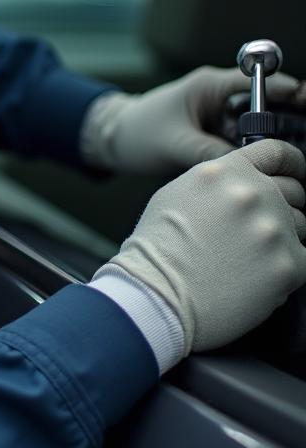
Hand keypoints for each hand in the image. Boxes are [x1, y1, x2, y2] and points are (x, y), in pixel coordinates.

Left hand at [81, 66, 301, 174]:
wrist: (113, 141)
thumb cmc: (137, 133)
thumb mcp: (175, 144)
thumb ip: (212, 154)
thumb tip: (248, 170)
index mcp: (209, 86)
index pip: (260, 82)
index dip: (288, 92)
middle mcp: (219, 98)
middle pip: (266, 107)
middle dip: (281, 127)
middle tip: (294, 150)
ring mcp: (219, 117)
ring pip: (257, 129)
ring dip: (265, 146)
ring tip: (277, 166)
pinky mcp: (216, 135)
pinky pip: (242, 143)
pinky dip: (250, 155)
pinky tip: (257, 173)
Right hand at [95, 140, 305, 353]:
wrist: (156, 295)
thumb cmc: (157, 250)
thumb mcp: (177, 194)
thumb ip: (218, 183)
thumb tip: (245, 183)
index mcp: (225, 172)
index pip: (277, 152)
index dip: (292, 164)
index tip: (296, 174)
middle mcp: (253, 194)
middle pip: (293, 192)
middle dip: (280, 209)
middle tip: (255, 232)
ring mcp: (273, 229)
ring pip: (301, 227)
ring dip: (281, 240)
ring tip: (246, 260)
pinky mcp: (289, 265)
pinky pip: (303, 260)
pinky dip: (283, 269)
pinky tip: (253, 277)